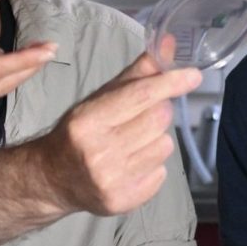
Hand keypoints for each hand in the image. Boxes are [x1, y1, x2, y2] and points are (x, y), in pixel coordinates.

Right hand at [38, 37, 200, 215]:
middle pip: (158, 119)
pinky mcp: (123, 201)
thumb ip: (138, 73)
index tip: (193, 75)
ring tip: (133, 142)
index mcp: (88, 121)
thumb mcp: (100, 97)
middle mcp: (98, 152)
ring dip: (156, 139)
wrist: (54, 178)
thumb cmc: (80, 131)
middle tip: (141, 116)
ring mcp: (112, 180)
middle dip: (158, 112)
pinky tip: (132, 163)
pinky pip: (162, 173)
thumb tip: (169, 44)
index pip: (140, 96)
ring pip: (164, 145)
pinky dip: (153, 165)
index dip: (170, 83)